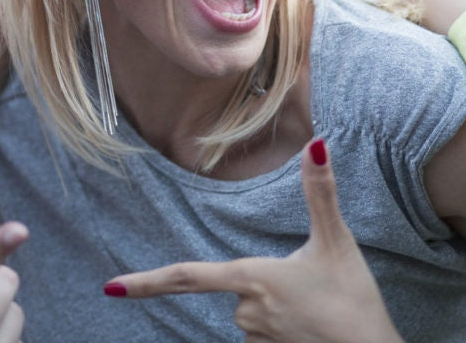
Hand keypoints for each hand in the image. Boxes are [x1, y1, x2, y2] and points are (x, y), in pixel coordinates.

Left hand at [104, 139, 404, 342]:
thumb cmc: (354, 299)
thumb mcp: (337, 241)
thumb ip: (321, 193)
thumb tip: (317, 144)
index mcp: (254, 278)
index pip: (189, 276)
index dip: (147, 281)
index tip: (111, 287)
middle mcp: (246, 312)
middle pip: (239, 287)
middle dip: (268, 282)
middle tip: (314, 288)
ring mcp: (257, 338)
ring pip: (254, 311)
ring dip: (279, 306)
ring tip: (318, 308)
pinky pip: (265, 333)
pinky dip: (284, 325)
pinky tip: (311, 327)